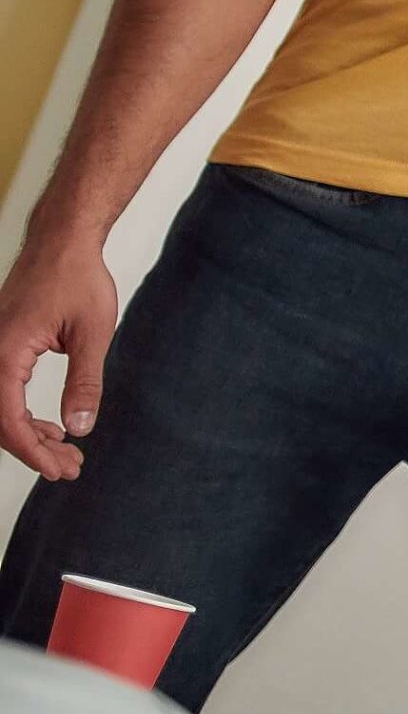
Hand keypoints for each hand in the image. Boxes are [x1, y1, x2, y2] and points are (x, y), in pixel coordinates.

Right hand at [0, 239, 119, 480]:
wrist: (62, 244)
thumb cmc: (78, 280)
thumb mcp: (92, 333)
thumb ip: (85, 382)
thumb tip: (80, 428)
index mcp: (4, 353)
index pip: (8, 419)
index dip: (32, 451)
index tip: (59, 470)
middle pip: (0, 421)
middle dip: (34, 450)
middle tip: (69, 468)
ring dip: (29, 435)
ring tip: (67, 452)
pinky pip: (2, 393)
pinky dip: (23, 415)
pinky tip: (52, 427)